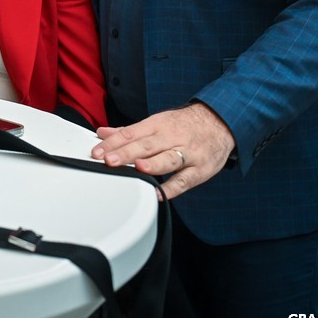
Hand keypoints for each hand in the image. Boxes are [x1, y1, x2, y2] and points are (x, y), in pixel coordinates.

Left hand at [90, 103, 235, 199]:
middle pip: (146, 145)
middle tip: (108, 160)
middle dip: (126, 153)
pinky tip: (159, 194)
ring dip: (152, 164)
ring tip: (137, 168)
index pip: (131, 133)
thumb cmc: (183, 125)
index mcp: (157, 125)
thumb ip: (129, 131)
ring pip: (168, 159)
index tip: (96, 152)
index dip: (113, 143)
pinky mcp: (200, 170)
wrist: (221, 122)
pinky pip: (185, 180)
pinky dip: (173, 188)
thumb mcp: (157, 123)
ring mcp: (188, 153)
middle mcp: (171, 138)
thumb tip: (102, 133)